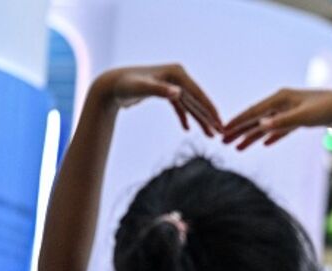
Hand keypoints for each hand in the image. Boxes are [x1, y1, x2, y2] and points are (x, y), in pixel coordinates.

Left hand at [95, 64, 222, 135]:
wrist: (109, 86)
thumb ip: (160, 90)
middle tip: (222, 133)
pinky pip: (180, 107)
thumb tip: (177, 94)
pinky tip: (188, 129)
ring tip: (211, 135)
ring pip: (190, 105)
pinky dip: (184, 118)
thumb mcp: (141, 88)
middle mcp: (177, 77)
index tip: (221, 123)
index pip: (199, 94)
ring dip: (200, 120)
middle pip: (197, 101)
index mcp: (177, 73)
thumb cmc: (124, 85)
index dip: (210, 110)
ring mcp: (172, 84)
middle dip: (209, 118)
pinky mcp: (165, 92)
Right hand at [222, 89, 331, 149]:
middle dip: (240, 131)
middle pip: (256, 118)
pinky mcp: (300, 118)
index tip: (223, 131)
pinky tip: (265, 143)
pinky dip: (272, 135)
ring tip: (238, 147)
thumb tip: (261, 126)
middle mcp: (283, 102)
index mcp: (280, 98)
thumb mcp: (303, 117)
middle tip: (224, 141)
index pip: (253, 112)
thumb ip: (282, 122)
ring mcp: (292, 110)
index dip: (238, 123)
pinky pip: (281, 128)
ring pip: (267, 125)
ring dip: (252, 136)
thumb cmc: (327, 110)